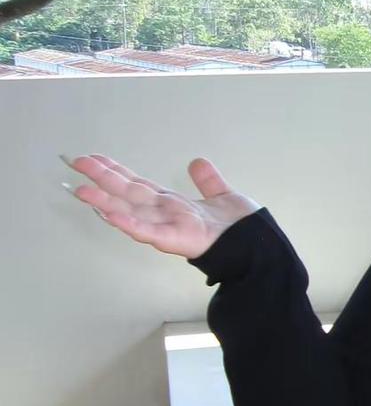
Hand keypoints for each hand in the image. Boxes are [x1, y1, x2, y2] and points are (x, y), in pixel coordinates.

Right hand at [61, 153, 261, 260]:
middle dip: (102, 178)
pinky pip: (149, 231)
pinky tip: (111, 214)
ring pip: (131, 210)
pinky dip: (130, 223)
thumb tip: (198, 162)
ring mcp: (169, 227)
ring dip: (105, 200)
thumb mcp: (223, 195)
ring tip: (81, 190)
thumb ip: (208, 181)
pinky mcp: (177, 239)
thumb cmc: (240, 228)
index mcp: (172, 204)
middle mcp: (165, 214)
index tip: (94, 158)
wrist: (259, 247)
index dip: (116, 170)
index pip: (138, 184)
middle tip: (75, 162)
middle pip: (128, 193)